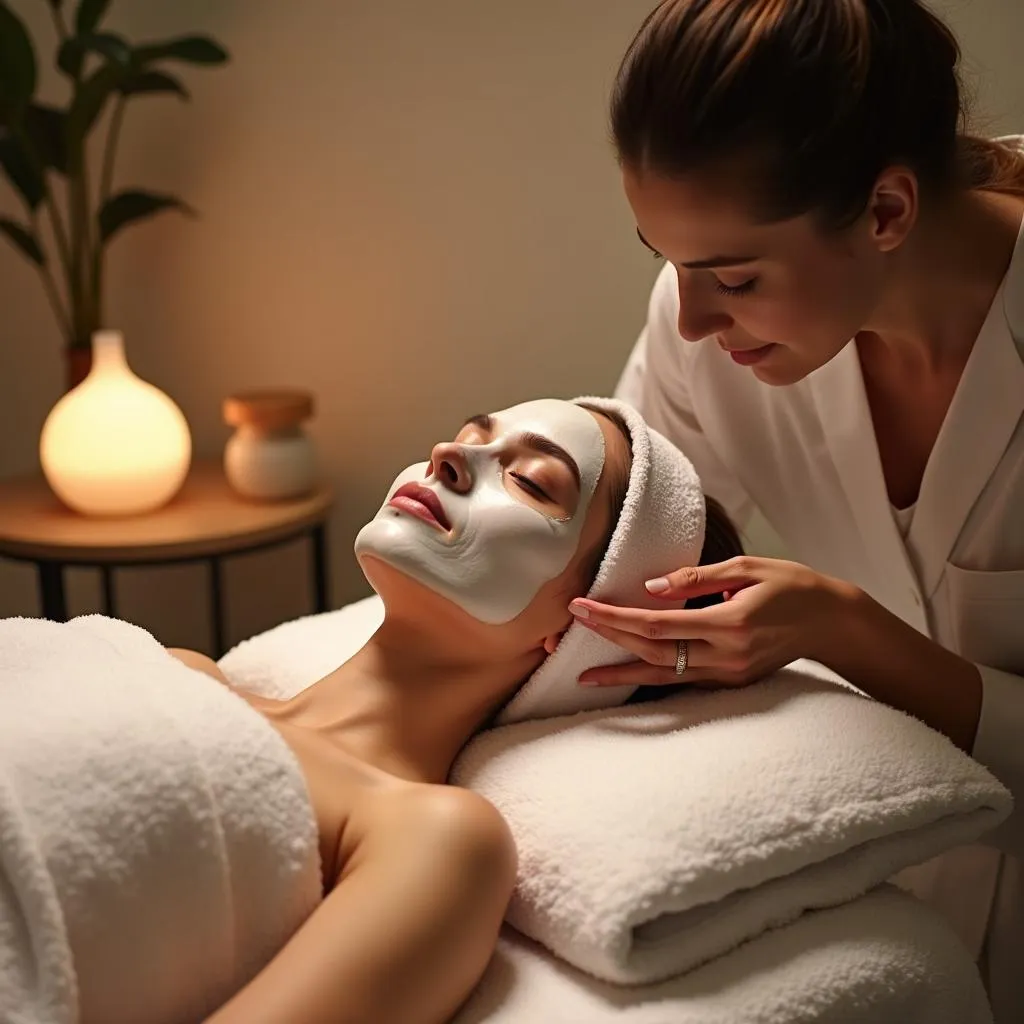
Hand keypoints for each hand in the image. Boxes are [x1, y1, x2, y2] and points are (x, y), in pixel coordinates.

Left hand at [570, 556, 855, 687]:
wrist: (833, 623)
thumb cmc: (792, 586)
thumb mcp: (748, 568)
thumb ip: (696, 578)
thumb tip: (650, 587)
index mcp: (729, 623)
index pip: (657, 624)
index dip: (615, 617)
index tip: (581, 606)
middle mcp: (726, 656)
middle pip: (653, 653)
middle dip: (608, 640)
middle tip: (569, 629)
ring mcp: (730, 674)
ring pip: (664, 676)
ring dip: (622, 673)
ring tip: (584, 676)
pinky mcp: (732, 682)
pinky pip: (683, 682)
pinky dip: (651, 678)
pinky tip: (626, 675)